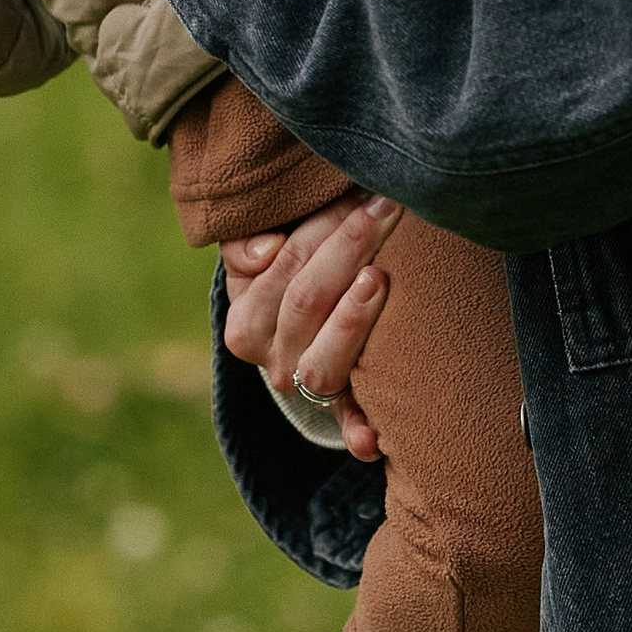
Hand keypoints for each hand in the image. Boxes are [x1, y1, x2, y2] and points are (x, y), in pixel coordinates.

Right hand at [220, 193, 401, 461]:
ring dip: (352, 319)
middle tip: (386, 209)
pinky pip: (346, 426)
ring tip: (378, 278)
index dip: (323, 226)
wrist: (310, 333)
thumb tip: (266, 252)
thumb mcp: (258, 255)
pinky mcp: (341, 411)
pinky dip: (358, 433)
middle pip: (307, 301)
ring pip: (323, 358)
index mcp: (245, 322)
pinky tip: (374, 438)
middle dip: (349, 248)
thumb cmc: (295, 273)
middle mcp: (271, 361)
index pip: (283, 264)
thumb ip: (247, 246)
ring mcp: (305, 390)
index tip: (359, 194)